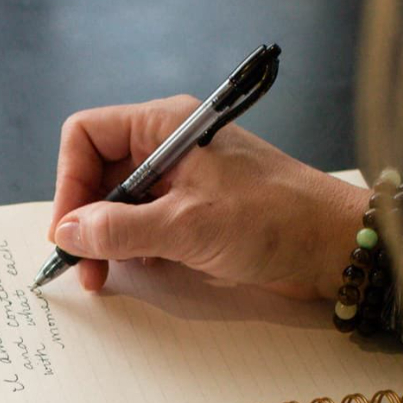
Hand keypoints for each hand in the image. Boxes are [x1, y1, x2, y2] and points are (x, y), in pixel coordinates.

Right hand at [49, 98, 368, 296]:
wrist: (334, 244)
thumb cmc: (273, 220)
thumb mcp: (187, 227)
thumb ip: (121, 230)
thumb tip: (68, 233)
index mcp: (165, 126)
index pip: (87, 135)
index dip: (69, 182)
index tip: (69, 231)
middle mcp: (168, 145)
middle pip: (97, 171)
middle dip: (83, 218)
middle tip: (83, 265)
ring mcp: (181, 178)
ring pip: (117, 201)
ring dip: (104, 238)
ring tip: (104, 275)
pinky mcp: (193, 210)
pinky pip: (143, 222)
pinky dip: (131, 246)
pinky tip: (136, 270)